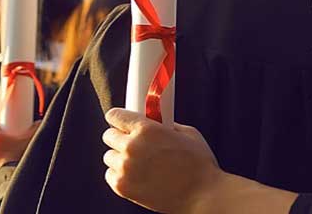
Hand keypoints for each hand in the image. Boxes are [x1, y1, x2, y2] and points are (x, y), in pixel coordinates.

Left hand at [102, 108, 222, 213]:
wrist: (202, 196)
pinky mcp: (123, 187)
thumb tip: (157, 123)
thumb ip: (167, 125)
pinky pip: (110, 175)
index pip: (115, 116)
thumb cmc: (199, 165)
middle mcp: (132, 147)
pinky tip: (134, 174)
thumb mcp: (187, 134)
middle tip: (131, 142)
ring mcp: (125, 168)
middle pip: (108, 136)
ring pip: (108, 156)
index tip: (120, 121)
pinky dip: (118, 174)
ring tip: (136, 161)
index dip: (118, 118)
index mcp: (147, 129)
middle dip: (119, 137)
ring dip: (119, 156)